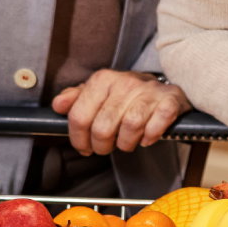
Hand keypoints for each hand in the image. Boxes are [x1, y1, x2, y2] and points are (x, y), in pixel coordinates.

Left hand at [52, 69, 188, 154]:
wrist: (164, 90)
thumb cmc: (128, 96)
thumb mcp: (99, 93)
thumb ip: (76, 98)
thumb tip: (58, 105)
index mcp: (103, 79)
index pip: (79, 117)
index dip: (78, 139)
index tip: (84, 147)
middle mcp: (125, 82)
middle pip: (102, 127)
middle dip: (103, 146)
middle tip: (106, 146)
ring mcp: (148, 91)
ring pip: (130, 128)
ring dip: (127, 143)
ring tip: (127, 141)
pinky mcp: (169, 101)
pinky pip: (155, 126)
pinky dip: (150, 137)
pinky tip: (147, 136)